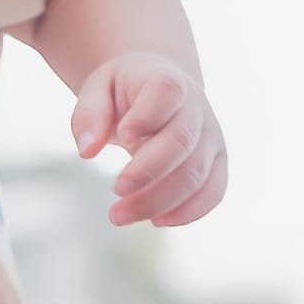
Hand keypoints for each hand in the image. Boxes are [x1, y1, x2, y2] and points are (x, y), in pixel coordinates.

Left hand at [72, 53, 227, 227]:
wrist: (161, 93)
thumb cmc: (125, 93)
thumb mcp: (98, 90)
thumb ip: (89, 114)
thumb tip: (87, 150)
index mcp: (167, 82)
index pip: (166, 94)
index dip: (147, 117)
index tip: (122, 136)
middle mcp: (196, 109)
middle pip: (181, 142)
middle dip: (148, 172)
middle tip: (115, 191)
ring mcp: (211, 137)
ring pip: (196, 174)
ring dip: (159, 201)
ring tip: (120, 216)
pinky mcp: (216, 163)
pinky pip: (213, 191)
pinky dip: (189, 212)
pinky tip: (157, 221)